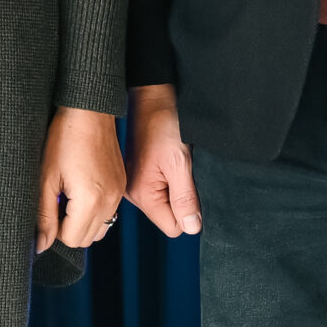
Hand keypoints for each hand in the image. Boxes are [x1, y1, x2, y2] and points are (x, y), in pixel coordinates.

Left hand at [37, 106, 124, 251]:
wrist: (88, 110)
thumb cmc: (64, 139)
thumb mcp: (46, 177)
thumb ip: (43, 215)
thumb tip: (40, 246)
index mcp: (91, 201)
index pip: (71, 240)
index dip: (54, 228)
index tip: (49, 206)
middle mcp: (109, 201)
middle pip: (85, 239)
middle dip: (67, 228)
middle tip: (56, 200)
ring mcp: (118, 194)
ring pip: (99, 229)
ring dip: (82, 222)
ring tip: (68, 196)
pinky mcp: (120, 186)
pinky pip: (108, 213)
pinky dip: (93, 211)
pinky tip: (80, 188)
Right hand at [125, 84, 202, 237]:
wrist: (153, 98)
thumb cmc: (163, 124)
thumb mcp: (180, 163)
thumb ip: (185, 199)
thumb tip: (192, 228)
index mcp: (141, 194)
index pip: (172, 227)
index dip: (188, 211)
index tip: (188, 187)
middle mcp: (134, 193)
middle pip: (168, 217)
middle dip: (182, 200)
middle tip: (181, 172)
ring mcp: (136, 184)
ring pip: (167, 203)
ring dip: (177, 188)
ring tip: (175, 163)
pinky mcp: (141, 175)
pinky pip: (162, 190)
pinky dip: (171, 179)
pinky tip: (170, 161)